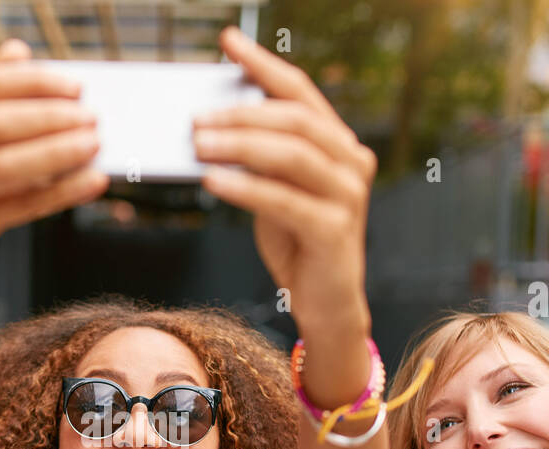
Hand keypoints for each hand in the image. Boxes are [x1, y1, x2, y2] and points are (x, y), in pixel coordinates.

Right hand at [0, 39, 109, 299]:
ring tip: (93, 145)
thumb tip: (18, 54)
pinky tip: (89, 182)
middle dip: (50, 116)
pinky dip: (61, 191)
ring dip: (59, 150)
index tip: (73, 87)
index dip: (34, 82)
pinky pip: (19, 204)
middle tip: (90, 117)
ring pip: (6, 162)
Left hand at [194, 26, 376, 333]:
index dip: (263, 64)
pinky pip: (283, 199)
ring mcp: (348, 196)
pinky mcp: (334, 231)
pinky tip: (213, 181)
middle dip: (241, 113)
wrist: (326, 306)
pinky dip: (244, 186)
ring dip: (238, 145)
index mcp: (339, 145)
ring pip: (291, 154)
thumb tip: (209, 123)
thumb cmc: (297, 245)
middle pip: (294, 119)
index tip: (226, 42)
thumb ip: (260, 157)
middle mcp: (352, 163)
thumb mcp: (277, 192)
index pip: (300, 92)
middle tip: (196, 117)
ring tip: (197, 144)